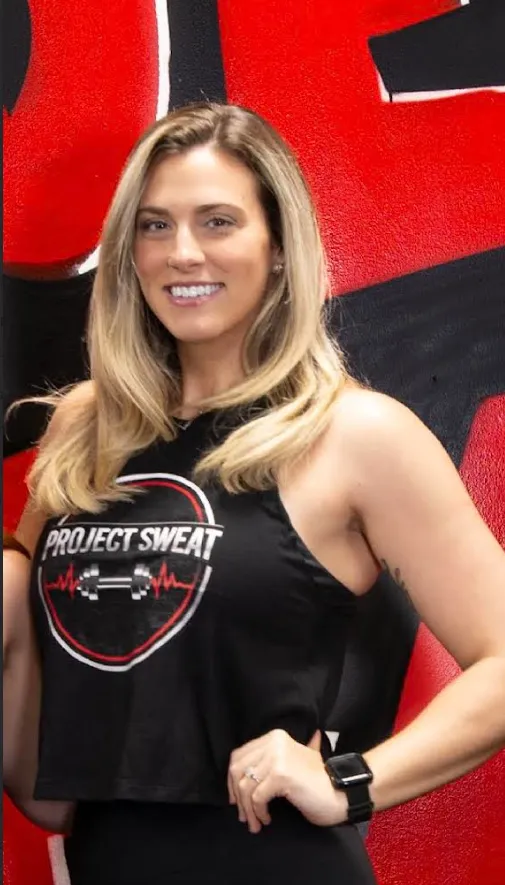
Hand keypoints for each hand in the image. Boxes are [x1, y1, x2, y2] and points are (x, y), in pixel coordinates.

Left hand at [227, 728, 347, 833]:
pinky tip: (267, 819)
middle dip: (237, 796)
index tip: (236, 799)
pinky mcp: (281, 774)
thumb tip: (245, 771)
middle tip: (243, 816)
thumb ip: (274, 760)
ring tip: (255, 823)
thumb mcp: (293, 764)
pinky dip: (258, 812)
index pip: (239, 756)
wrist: (341, 793)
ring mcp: (277, 757)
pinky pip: (256, 797)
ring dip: (247, 810)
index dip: (232, 780)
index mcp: (274, 737)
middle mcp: (274, 742)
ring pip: (245, 786)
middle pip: (238, 770)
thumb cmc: (318, 782)